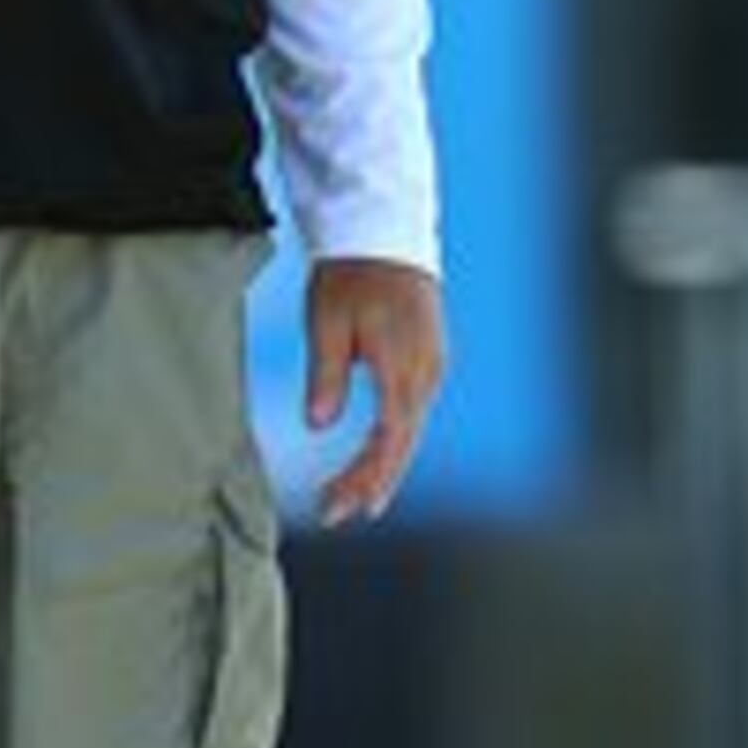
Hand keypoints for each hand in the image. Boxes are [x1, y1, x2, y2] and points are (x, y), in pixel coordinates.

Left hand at [301, 254, 447, 527]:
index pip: (388, 440)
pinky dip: (392, 442)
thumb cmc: (352, 273)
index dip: (364, 478)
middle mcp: (426, 373)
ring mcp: (430, 367)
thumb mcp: (327, 321)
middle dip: (370, 484)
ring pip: (409, 432)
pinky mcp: (426, 361)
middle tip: (336, 514)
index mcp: (403, 367)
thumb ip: (325, 375)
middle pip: (402, 445)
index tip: (338, 507)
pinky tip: (373, 459)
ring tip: (351, 498)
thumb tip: (317, 424)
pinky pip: (412, 414)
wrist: (384, 233)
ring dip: (381, 467)